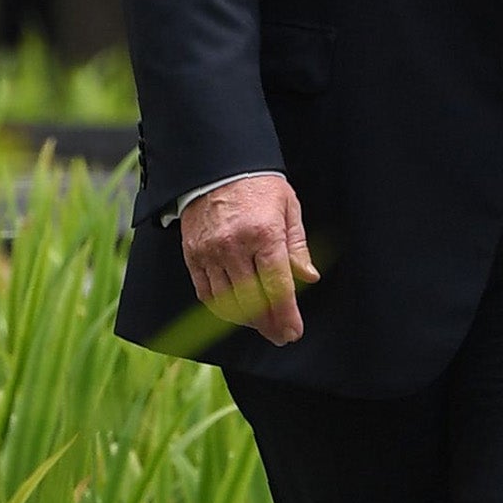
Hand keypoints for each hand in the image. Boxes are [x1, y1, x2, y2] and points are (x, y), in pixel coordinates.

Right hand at [178, 173, 318, 346]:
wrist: (218, 167)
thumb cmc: (260, 186)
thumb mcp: (289, 208)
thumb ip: (298, 246)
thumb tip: (309, 277)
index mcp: (265, 234)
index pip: (277, 286)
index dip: (286, 314)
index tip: (293, 332)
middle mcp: (235, 247)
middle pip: (252, 300)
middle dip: (268, 323)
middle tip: (280, 335)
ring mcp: (210, 253)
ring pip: (227, 301)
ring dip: (246, 320)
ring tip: (262, 325)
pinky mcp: (192, 256)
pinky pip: (205, 293)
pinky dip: (221, 308)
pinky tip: (236, 312)